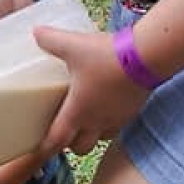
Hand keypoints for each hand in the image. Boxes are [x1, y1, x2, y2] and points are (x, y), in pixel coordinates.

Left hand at [34, 24, 150, 158]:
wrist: (147, 56)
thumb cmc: (107, 56)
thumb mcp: (73, 45)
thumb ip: (51, 40)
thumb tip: (36, 32)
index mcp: (78, 111)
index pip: (56, 141)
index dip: (44, 148)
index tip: (37, 151)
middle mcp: (97, 121)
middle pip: (80, 147)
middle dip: (69, 144)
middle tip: (62, 131)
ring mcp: (117, 118)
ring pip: (101, 137)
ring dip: (91, 134)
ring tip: (84, 119)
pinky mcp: (132, 110)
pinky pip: (117, 125)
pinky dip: (109, 122)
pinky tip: (107, 106)